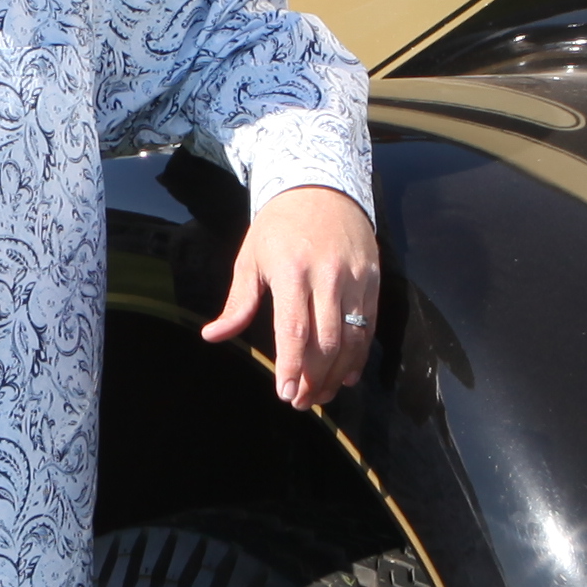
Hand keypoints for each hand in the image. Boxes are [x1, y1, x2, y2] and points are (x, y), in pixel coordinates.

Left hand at [205, 184, 382, 412]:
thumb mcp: (251, 258)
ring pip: (352, 339)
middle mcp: (327, 276)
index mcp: (291, 271)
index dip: (291, 366)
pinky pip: (369, 325)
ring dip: (337, 374)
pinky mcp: (373, 278)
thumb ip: (238, 302)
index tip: (285, 394)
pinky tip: (346, 374)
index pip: (294, 329)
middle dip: (313, 379)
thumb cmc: (278, 225)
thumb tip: (213, 336)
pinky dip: (359, 356)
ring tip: (320, 394)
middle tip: (300, 401)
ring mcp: (354, 277)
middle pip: (326, 342)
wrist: (321, 185)